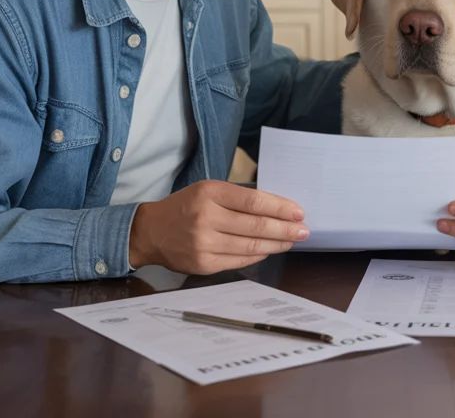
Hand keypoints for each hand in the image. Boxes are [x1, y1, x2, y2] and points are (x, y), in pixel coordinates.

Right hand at [128, 180, 309, 273]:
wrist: (151, 231)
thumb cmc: (185, 207)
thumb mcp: (207, 190)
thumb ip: (238, 198)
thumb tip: (276, 208)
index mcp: (209, 193)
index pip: (253, 201)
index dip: (280, 208)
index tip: (298, 212)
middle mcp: (206, 218)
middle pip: (256, 226)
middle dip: (285, 229)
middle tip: (303, 230)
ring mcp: (204, 243)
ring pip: (250, 246)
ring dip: (276, 244)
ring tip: (291, 240)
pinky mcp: (204, 264)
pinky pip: (239, 261)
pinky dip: (258, 256)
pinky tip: (269, 250)